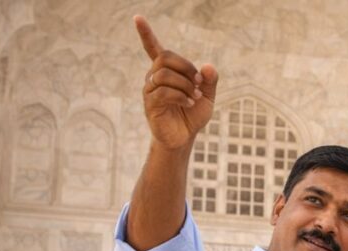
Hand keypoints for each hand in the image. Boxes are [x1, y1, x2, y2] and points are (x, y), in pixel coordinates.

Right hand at [134, 15, 217, 149]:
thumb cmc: (193, 115)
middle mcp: (155, 77)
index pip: (154, 48)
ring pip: (164, 74)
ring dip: (185, 84)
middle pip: (165, 57)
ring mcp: (150, 90)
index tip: (137, 17)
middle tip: (199, 82)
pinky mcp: (150, 104)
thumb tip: (208, 66)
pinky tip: (189, 103)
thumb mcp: (208, 97)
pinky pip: (162, 91)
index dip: (146, 33)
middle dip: (186, 67)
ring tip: (196, 97)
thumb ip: (210, 81)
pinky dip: (181, 95)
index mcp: (167, 71)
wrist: (184, 137)